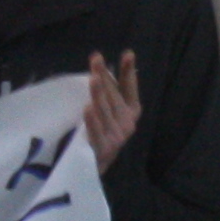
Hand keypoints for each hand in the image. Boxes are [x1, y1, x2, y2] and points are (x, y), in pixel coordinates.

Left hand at [83, 50, 142, 166]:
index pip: (129, 88)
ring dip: (99, 94)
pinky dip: (92, 120)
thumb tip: (102, 69)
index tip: (128, 54)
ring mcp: (116, 137)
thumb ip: (109, 93)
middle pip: (114, 97)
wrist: (93, 166)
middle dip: (105, 77)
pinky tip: (88, 108)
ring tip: (93, 78)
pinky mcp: (103, 149)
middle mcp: (127, 124)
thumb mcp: (109, 112)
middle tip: (96, 58)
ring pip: (105, 112)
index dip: (128, 72)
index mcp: (131, 112)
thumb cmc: (101, 132)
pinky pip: (96, 132)